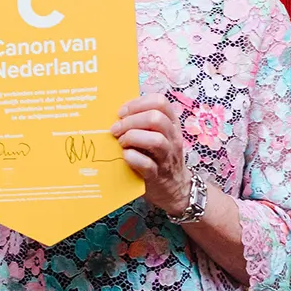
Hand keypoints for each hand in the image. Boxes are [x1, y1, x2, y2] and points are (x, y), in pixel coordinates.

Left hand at [113, 96, 195, 214]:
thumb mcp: (158, 134)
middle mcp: (172, 138)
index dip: (138, 103)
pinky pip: (146, 164)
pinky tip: (124, 156)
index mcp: (171, 124)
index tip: (122, 112)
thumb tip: (117, 112)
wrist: (174, 188)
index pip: (160, 102)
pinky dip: (132, 157)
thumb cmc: (159, 157)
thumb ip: (143, 122)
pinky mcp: (157, 176)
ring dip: (132, 137)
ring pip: (155, 140)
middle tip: (116, 129)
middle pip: (156, 118)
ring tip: (121, 142)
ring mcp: (167, 157)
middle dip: (131, 121)